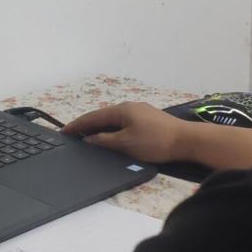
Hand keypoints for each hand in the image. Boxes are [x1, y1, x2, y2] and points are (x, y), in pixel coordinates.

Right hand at [61, 100, 186, 163]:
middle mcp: (129, 107)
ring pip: (114, 120)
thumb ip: (104, 141)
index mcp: (121, 109)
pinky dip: (113, 130)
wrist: (187, 141)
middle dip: (87, 126)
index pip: (92, 117)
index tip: (63, 132)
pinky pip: (124, 123)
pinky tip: (112, 138)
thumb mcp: (125, 144)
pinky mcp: (149, 120)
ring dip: (100, 128)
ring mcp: (140, 112)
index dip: (77, 125)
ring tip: (89, 139)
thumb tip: (89, 139)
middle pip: (102, 116)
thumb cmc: (155, 142)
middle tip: (73, 137)